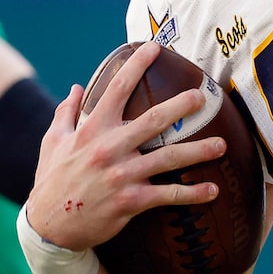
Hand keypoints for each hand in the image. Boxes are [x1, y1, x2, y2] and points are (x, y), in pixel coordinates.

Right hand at [25, 50, 224, 250]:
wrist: (50, 226)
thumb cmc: (52, 180)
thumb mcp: (52, 142)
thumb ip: (66, 113)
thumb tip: (75, 86)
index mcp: (92, 129)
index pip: (116, 88)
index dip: (136, 65)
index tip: (155, 47)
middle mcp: (109, 148)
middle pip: (153, 121)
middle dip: (180, 106)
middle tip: (202, 96)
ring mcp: (122, 175)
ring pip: (169, 159)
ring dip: (198, 151)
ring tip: (222, 145)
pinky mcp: (131, 201)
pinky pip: (168, 195)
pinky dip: (192, 194)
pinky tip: (213, 191)